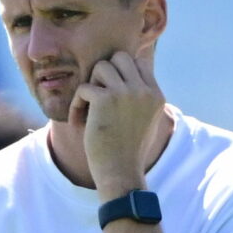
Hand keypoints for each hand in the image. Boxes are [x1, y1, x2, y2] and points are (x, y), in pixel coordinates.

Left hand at [79, 47, 166, 197]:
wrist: (121, 174)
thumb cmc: (128, 152)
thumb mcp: (145, 121)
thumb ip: (141, 96)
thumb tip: (128, 70)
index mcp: (156, 94)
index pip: (138, 62)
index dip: (121, 72)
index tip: (110, 94)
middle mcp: (144, 90)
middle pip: (120, 57)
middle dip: (105, 74)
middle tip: (98, 97)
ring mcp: (126, 93)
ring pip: (101, 67)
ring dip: (91, 86)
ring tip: (89, 108)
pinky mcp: (105, 100)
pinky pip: (84, 88)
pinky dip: (77, 105)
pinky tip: (79, 122)